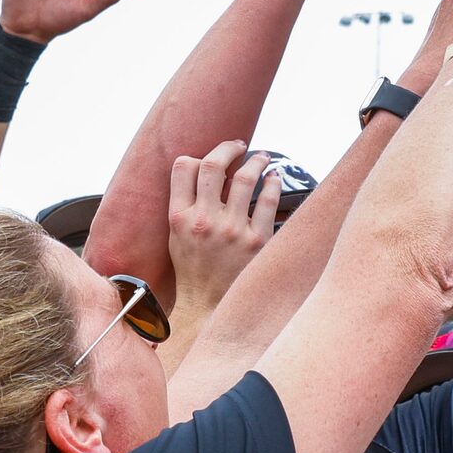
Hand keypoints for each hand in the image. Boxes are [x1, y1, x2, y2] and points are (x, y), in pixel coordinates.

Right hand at [167, 141, 279, 309]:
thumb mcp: (177, 237)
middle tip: (239, 145)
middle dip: (229, 148)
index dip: (200, 153)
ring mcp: (231, 230)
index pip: (184, 167)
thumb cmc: (195, 270)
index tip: (215, 153)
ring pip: (244, 177)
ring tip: (262, 157)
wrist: (210, 307)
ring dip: (256, 160)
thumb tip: (201, 168)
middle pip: (213, 165)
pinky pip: (268, 200)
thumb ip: (184, 204)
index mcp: (179, 218)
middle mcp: (204, 221)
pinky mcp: (256, 241)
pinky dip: (273, 182)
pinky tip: (274, 177)